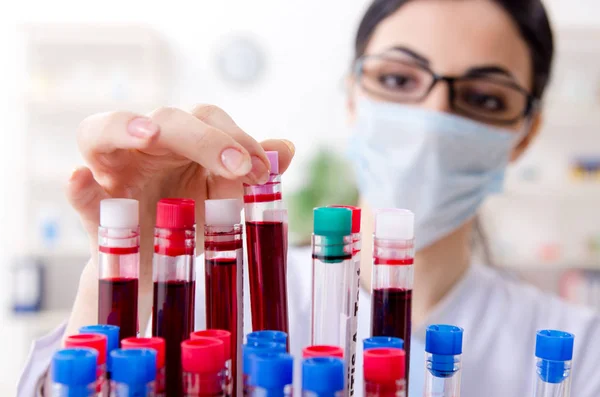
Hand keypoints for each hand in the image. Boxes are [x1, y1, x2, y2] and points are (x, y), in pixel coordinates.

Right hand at [67, 104, 293, 283]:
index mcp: (181, 139)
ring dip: (124, 127)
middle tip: (238, 166)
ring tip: (149, 134)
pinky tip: (82, 179)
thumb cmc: (191, 217)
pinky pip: (80, 193)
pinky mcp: (93, 207)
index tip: (263, 170)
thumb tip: (286, 148)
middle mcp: (144, 145)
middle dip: (205, 138)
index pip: (207, 118)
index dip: (236, 138)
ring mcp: (112, 171)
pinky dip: (78, 186)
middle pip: (166, 119)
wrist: (159, 264)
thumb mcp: (225, 195)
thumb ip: (249, 172)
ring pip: (102, 132)